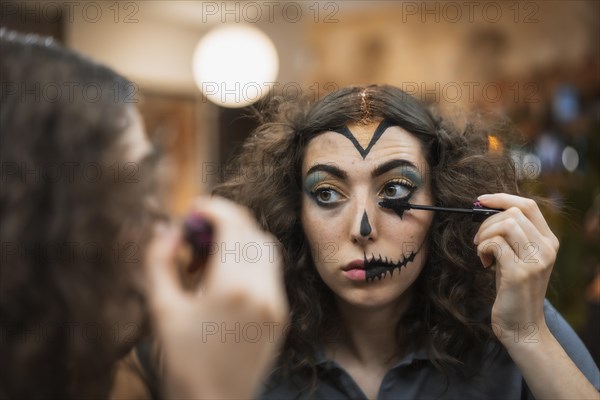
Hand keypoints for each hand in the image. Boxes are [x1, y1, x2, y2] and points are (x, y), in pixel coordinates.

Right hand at [145, 197, 288, 398]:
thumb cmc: (182, 363)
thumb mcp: (161, 310)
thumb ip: (160, 262)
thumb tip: (168, 230)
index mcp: (232, 287)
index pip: (233, 224)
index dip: (212, 208)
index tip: (193, 209)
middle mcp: (263, 291)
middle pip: (252, 231)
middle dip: (225, 220)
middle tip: (197, 230)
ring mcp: (277, 303)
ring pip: (266, 248)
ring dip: (240, 238)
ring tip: (209, 254)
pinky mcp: (281, 315)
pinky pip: (271, 271)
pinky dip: (251, 259)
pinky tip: (225, 275)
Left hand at [474, 193, 558, 345]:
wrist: (521, 326)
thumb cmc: (513, 290)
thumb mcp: (518, 257)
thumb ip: (512, 235)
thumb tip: (486, 208)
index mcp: (549, 241)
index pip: (528, 205)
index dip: (502, 197)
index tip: (480, 200)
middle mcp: (547, 248)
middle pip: (512, 212)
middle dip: (486, 221)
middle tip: (479, 240)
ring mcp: (536, 260)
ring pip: (504, 224)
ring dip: (484, 235)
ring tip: (482, 252)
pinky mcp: (520, 272)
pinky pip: (494, 244)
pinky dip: (482, 249)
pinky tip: (484, 263)